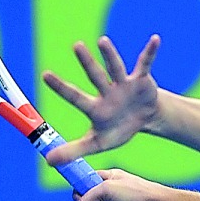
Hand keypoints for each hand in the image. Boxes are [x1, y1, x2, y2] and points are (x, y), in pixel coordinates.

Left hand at [42, 34, 160, 164]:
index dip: (61, 87)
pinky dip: (151, 52)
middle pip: (95, 76)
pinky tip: (155, 40)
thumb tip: (48, 161)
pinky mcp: (141, 80)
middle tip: (76, 46)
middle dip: (87, 62)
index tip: (45, 75)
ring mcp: (124, 84)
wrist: (144, 119)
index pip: (75, 96)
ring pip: (116, 67)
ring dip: (110, 55)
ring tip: (102, 41)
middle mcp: (107, 91)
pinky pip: (146, 64)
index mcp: (95, 107)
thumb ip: (73, 150)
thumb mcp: (97, 143)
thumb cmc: (118, 128)